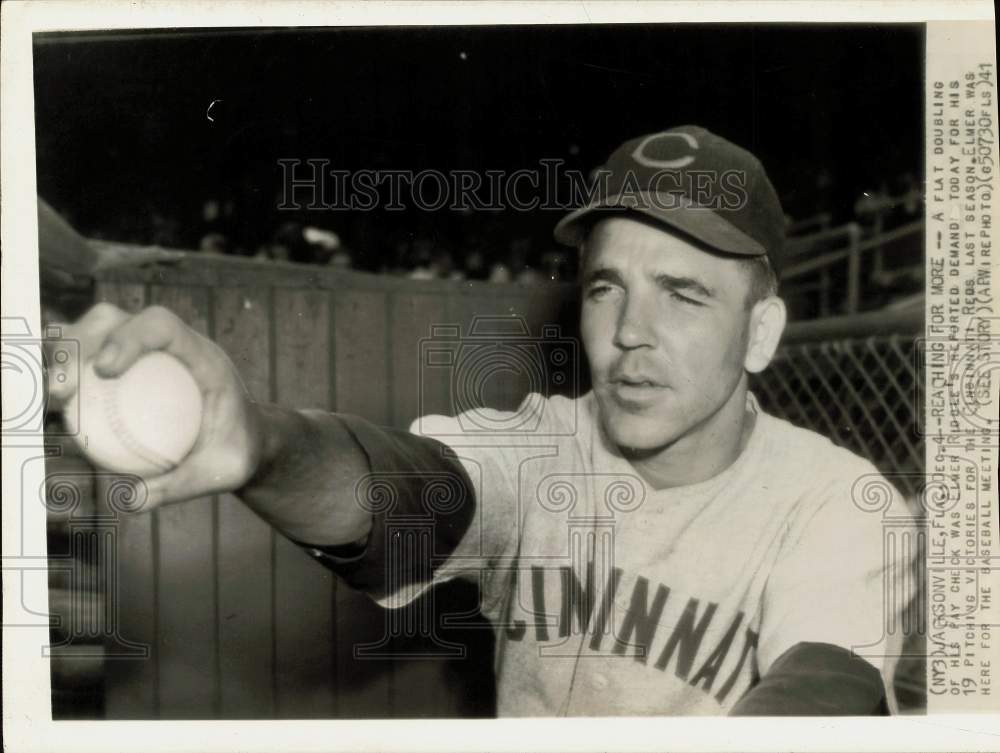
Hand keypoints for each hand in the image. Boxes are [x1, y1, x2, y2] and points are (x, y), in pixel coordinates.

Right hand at [46, 303, 262, 509]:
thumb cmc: (237, 454)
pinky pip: (90, 367)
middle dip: (79, 343)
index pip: (161, 325)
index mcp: (201, 356)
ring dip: (64, 357)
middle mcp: (169, 347)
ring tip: (53, 399)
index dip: (129, 336)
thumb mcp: (224, 472)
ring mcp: (146, 355)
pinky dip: (69, 380)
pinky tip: (54, 411)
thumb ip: (182, 484)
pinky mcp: (129, 371)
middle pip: (114, 320)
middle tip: (62, 391)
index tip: (104, 370)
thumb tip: (129, 500)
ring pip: (93, 337)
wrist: (245, 443)